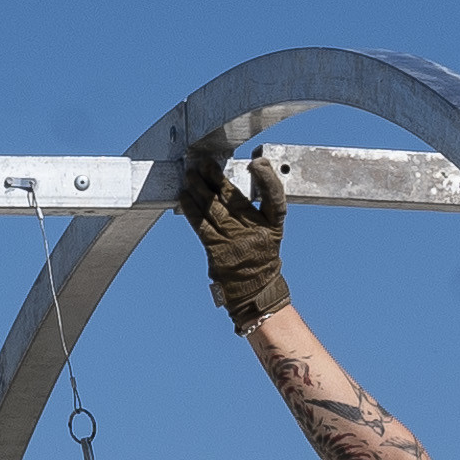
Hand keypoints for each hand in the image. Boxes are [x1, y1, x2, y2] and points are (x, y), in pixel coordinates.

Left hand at [178, 130, 289, 326]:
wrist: (255, 295)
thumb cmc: (260, 260)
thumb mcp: (268, 236)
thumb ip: (255, 212)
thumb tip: (225, 186)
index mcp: (273, 228)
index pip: (275, 200)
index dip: (268, 181)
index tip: (257, 163)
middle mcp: (256, 234)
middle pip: (235, 200)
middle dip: (218, 180)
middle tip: (205, 164)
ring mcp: (236, 243)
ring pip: (215, 210)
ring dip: (200, 190)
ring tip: (190, 175)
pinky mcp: (218, 252)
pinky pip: (202, 226)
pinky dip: (192, 210)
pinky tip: (185, 196)